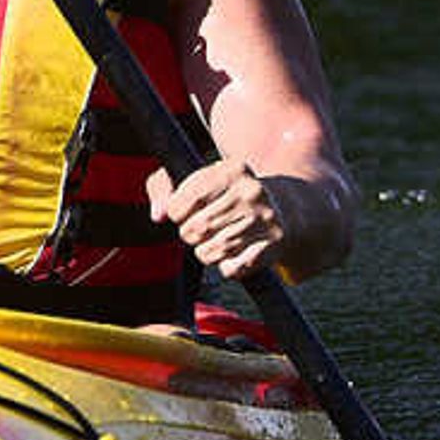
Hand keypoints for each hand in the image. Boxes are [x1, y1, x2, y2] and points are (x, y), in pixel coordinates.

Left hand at [146, 159, 297, 281]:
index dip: (176, 211)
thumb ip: (163, 187)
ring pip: (211, 252)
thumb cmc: (224, 195)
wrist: (281, 210)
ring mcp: (264, 220)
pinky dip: (225, 266)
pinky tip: (234, 252)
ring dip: (205, 251)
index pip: (188, 198)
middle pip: (197, 228)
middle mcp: (251, 192)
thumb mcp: (196, 179)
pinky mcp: (271, 247)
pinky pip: (230, 269)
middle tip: (199, 228)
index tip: (182, 212)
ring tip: (216, 239)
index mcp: (232, 170)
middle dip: (189, 233)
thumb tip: (158, 215)